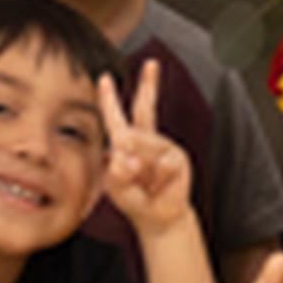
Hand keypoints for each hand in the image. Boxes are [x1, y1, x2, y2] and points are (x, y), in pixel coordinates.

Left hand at [96, 63, 196, 237]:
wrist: (159, 218)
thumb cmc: (135, 200)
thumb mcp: (116, 189)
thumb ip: (116, 173)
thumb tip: (124, 155)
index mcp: (128, 144)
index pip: (118, 117)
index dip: (109, 98)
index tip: (103, 77)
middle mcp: (147, 140)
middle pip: (146, 109)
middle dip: (149, 85)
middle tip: (151, 63)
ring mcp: (164, 148)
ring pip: (145, 144)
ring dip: (138, 164)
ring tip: (141, 182)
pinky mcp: (178, 159)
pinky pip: (162, 162)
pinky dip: (156, 175)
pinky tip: (157, 185)